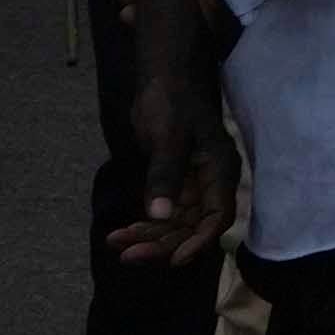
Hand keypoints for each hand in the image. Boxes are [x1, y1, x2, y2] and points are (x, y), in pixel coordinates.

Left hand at [115, 58, 236, 270]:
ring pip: (175, 223)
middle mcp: (210, 182)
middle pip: (192, 226)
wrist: (165, 74)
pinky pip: (162, 212)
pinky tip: (118, 232)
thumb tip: (159, 215)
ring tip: (114, 243)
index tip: (173, 261)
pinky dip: (142, 224)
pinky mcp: (176, 182)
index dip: (198, 242)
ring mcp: (193, 183)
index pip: (216, 216)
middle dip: (161, 243)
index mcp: (219, 170)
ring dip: (148, 236)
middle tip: (126, 255)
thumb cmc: (172, 99)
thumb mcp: (167, 135)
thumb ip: (165, 175)